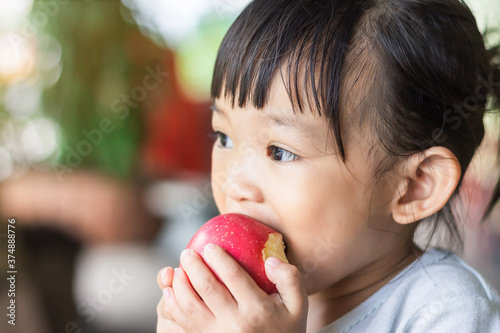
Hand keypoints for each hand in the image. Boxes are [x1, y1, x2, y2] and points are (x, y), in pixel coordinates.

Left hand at [156, 244, 307, 331]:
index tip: (210, 246)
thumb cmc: (287, 328)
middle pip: (207, 289)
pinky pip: (185, 323)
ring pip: (191, 306)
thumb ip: (289, 278)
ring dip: (179, 285)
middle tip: (186, 252)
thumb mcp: (299, 304)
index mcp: (258, 310)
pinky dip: (174, 306)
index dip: (219, 258)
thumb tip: (270, 260)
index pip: (233, 276)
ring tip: (177, 270)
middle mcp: (236, 323)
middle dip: (193, 266)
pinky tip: (170, 293)